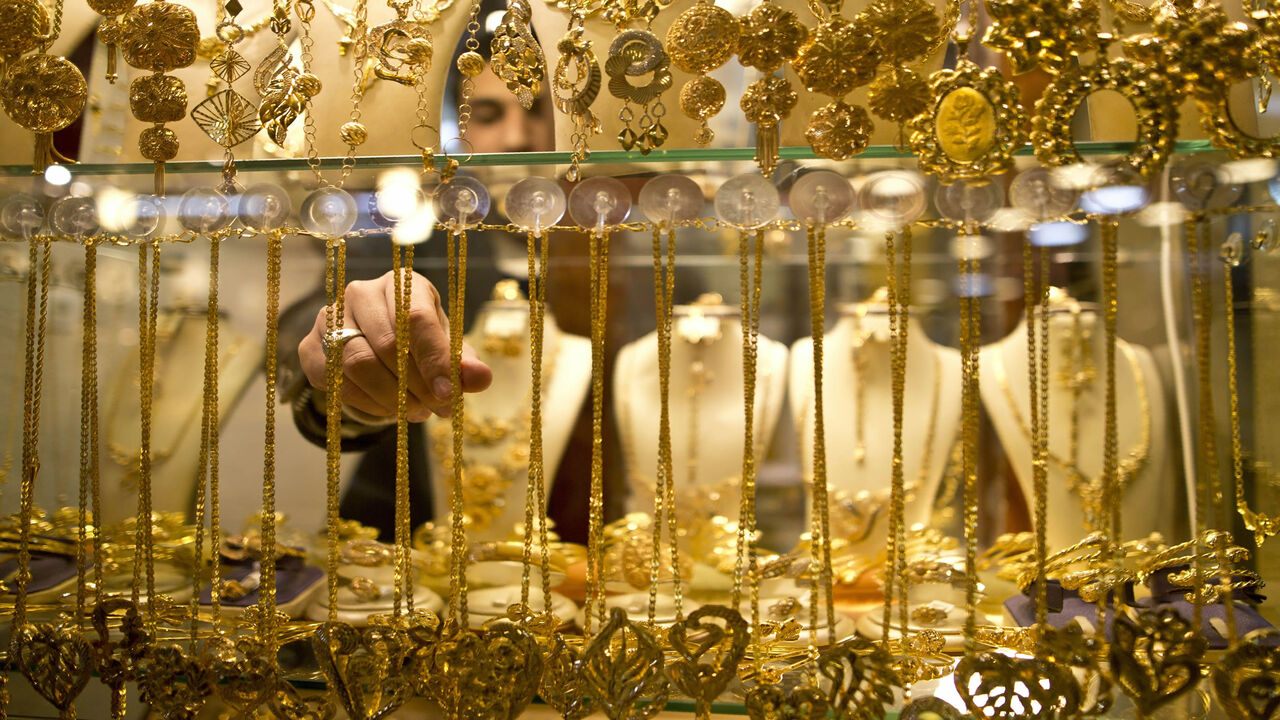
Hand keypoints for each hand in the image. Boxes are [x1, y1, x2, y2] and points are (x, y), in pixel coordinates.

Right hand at [298, 270, 492, 420]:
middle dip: (416, 386)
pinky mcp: (310, 345)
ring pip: (358, 364)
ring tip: (415, 412)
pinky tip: (386, 409)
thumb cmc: (418, 343)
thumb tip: (480, 378)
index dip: (434, 360)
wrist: (374, 346)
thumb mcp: (446, 350)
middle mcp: (362, 293)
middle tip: (435, 410)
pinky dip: (364, 403)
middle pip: (387, 344)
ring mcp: (330, 317)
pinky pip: (335, 381)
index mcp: (403, 284)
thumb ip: (463, 363)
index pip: (416, 318)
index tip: (449, 394)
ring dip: (391, 398)